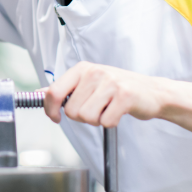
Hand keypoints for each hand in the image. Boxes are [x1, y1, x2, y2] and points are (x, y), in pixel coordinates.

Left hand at [43, 61, 165, 126]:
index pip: (54, 91)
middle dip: (81, 117)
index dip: (50, 109)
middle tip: (96, 109)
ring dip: (97, 120)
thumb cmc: (118, 89)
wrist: (152, 92)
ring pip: (86, 117)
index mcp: (82, 68)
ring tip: (108, 109)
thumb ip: (65, 89)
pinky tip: (118, 112)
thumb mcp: (89, 83)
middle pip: (71, 111)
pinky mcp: (125, 96)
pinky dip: (111, 123)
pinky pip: (106, 122)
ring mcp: (110, 83)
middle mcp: (95, 72)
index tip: (55, 117)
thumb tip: (38, 94)